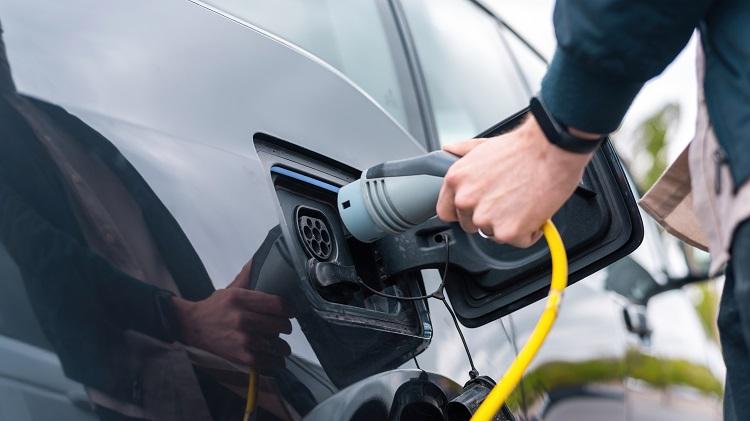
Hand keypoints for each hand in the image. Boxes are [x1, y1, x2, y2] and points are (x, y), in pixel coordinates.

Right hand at [171, 260, 292, 370]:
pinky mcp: (242, 357)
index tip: (290, 311)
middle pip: (281, 324)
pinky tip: (274, 357)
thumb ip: (248, 276)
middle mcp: (243, 319)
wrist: (192, 328)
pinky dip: (276, 361)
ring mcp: (243, 339)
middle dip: (285, 327)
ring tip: (280, 344)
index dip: (289, 309)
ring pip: (278, 345)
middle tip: (283, 327)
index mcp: (241, 299)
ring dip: (282, 346)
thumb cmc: (215, 308)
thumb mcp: (231, 289)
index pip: (278, 304)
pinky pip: (270, 362)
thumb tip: (260, 259)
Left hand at [436, 116, 594, 247]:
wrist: (552, 150)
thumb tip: (449, 150)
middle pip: (471, 225)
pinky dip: (530, 231)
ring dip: (509, 224)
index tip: (475, 210)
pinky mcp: (508, 232)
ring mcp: (486, 218)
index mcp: (456, 180)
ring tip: (524, 201)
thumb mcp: (483, 145)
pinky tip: (535, 210)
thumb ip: (462, 152)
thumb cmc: (524, 147)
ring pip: (495, 234)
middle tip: (508, 201)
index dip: (462, 212)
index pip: (446, 211)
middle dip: (489, 217)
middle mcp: (466, 200)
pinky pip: (519, 241)